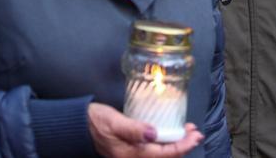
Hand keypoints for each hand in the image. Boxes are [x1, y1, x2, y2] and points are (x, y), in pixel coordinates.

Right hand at [88, 102, 202, 157]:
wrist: (79, 126)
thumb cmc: (96, 122)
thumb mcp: (114, 122)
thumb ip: (133, 129)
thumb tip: (153, 133)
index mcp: (133, 154)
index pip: (165, 154)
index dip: (183, 145)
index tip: (196, 135)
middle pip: (166, 156)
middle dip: (184, 145)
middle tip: (196, 132)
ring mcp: (134, 155)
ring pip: (161, 154)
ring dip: (177, 144)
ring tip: (188, 132)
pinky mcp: (133, 150)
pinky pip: (155, 150)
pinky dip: (167, 143)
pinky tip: (171, 134)